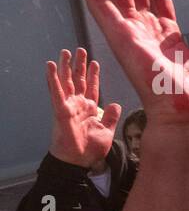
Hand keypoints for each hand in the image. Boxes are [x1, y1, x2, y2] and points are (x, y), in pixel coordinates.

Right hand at [46, 48, 119, 167]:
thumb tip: (116, 104)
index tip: (94, 62)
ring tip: (65, 52)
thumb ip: (111, 116)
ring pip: (66, 82)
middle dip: (79, 65)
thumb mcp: (107, 130)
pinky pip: (56, 92)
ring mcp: (68, 106)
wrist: (80, 160)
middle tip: (80, 50)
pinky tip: (51, 66)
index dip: (92, 74)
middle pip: (78, 80)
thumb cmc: (91, 148)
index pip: (91, 87)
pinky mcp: (61, 110)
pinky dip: (53, 79)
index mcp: (90, 108)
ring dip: (66, 66)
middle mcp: (78, 104)